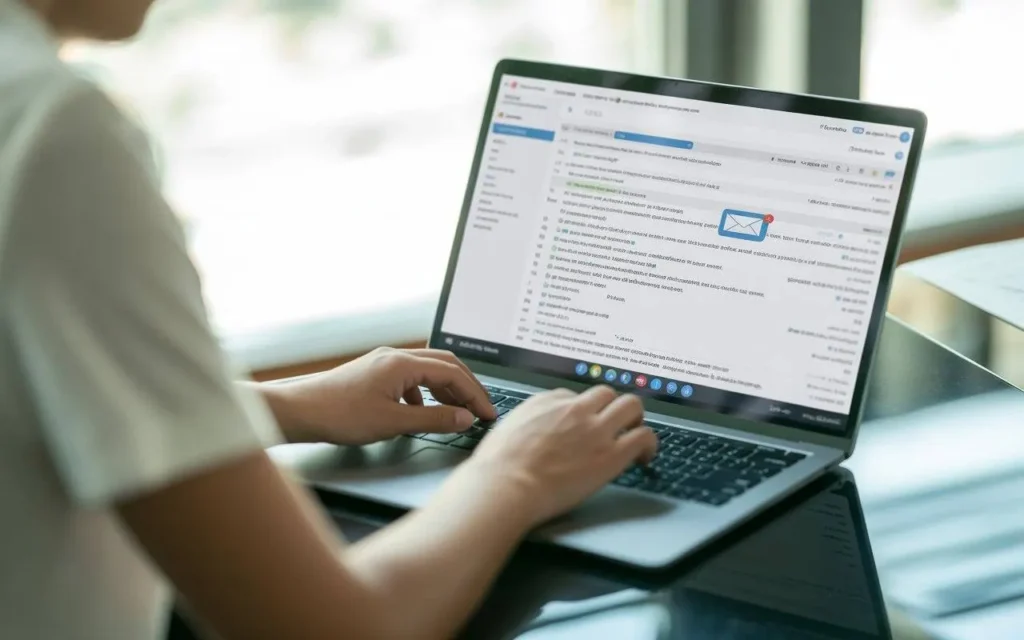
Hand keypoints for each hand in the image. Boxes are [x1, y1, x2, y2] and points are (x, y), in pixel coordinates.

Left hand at [263, 347, 496, 444]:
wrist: (299, 411)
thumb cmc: (339, 415)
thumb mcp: (393, 422)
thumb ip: (433, 419)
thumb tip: (464, 418)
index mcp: (402, 363)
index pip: (453, 373)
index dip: (475, 394)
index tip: (488, 414)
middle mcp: (395, 357)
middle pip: (445, 365)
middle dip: (466, 387)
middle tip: (481, 410)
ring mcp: (384, 364)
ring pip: (427, 370)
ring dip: (447, 390)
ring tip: (457, 412)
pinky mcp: (374, 374)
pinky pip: (410, 378)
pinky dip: (425, 394)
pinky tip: (420, 413)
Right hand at [465, 386, 657, 525]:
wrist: (506, 484)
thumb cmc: (497, 467)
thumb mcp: (506, 430)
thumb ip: (525, 424)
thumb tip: (530, 432)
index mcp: (546, 402)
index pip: (572, 396)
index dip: (580, 412)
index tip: (582, 425)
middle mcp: (574, 409)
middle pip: (605, 393)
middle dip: (611, 407)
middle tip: (614, 424)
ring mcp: (596, 429)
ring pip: (631, 406)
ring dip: (634, 418)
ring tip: (633, 434)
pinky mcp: (612, 454)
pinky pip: (644, 436)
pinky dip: (649, 443)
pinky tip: (644, 456)